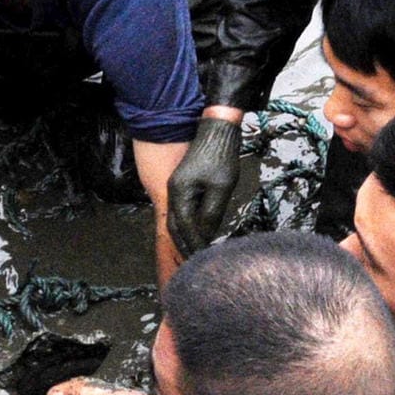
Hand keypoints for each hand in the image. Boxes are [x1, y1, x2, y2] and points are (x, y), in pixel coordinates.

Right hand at [166, 115, 242, 256]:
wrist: (216, 130)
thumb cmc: (220, 157)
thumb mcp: (220, 188)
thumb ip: (211, 213)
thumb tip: (205, 235)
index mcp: (179, 194)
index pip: (184, 228)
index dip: (193, 245)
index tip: (201, 260)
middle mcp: (174, 192)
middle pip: (176, 227)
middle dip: (185, 246)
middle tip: (195, 263)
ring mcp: (177, 188)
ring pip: (178, 220)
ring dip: (185, 237)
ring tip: (196, 252)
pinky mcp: (184, 185)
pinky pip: (183, 211)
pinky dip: (188, 225)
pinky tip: (199, 233)